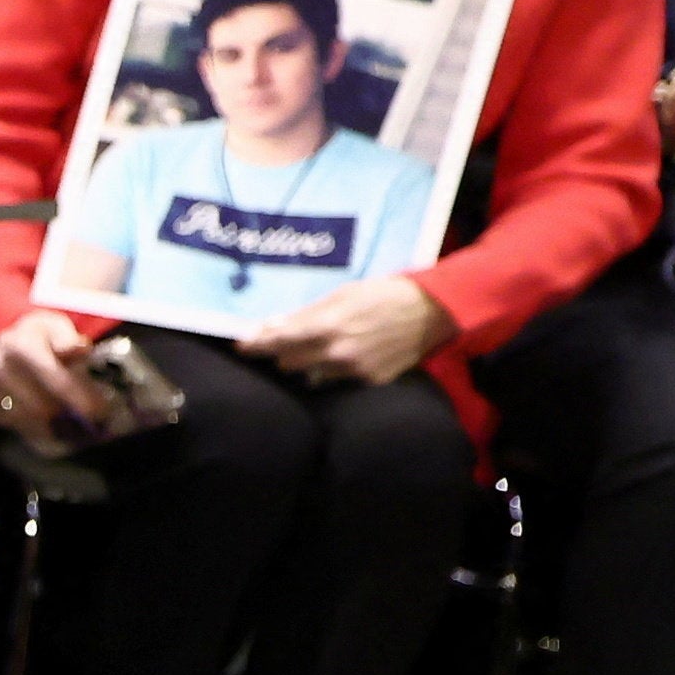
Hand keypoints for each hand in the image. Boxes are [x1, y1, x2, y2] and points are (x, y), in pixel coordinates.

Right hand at [0, 310, 102, 443]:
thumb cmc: (35, 336)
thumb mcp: (55, 327)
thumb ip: (68, 340)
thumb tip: (81, 349)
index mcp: (22, 344)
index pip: (57, 381)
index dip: (82, 400)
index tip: (101, 414)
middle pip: (40, 406)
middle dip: (67, 419)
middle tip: (87, 425)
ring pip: (23, 419)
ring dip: (49, 428)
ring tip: (68, 428)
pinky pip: (7, 422)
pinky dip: (29, 428)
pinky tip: (44, 426)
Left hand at [246, 273, 451, 387]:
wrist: (433, 311)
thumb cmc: (385, 294)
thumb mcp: (343, 294)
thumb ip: (306, 314)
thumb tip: (270, 326)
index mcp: (327, 327)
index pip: (278, 342)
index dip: (255, 344)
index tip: (241, 345)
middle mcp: (337, 354)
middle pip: (289, 363)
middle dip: (284, 352)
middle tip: (287, 340)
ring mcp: (354, 371)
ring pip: (313, 373)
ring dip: (311, 361)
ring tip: (328, 343)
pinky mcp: (370, 381)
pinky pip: (339, 379)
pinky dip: (337, 368)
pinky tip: (352, 352)